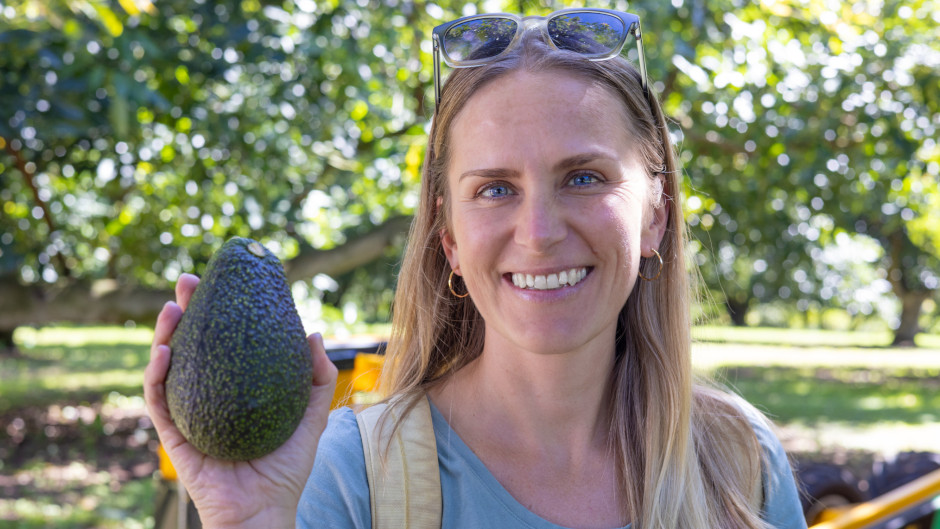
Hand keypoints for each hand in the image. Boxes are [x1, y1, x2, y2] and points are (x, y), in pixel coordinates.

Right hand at [144, 273, 337, 527]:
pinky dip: (157, 375)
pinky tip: (165, 351)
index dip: (218, 310)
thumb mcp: (311, 417)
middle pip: (190, 344)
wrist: (264, 511)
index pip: (223, 340)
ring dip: (164, 333)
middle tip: (188, 281)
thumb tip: (313, 334)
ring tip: (172, 307)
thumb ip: (317, 378)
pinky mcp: (173, 434)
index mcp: (234, 388)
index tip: (222, 280)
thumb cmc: (287, 469)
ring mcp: (188, 412)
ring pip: (167, 366)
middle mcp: (208, 395)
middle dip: (185, 309)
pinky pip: (159, 400)